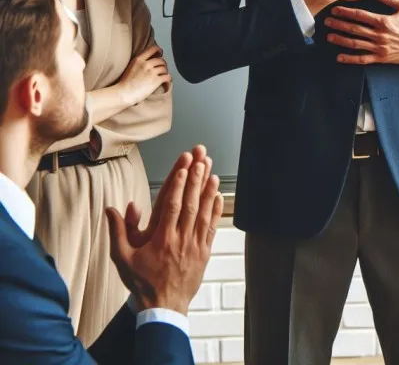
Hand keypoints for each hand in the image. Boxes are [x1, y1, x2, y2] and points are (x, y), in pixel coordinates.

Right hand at [106, 149, 223, 314]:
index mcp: (161, 239)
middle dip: (195, 179)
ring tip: (211, 170)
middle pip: (189, 204)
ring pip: (203, 213)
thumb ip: (118, 232)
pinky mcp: (204, 251)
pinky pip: (211, 227)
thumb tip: (112, 208)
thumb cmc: (142, 282)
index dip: (178, 185)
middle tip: (200, 159)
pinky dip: (215, 210)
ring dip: (207, 190)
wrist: (163, 308)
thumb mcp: (123, 259)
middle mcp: (180, 239)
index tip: (183, 167)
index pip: (171, 207)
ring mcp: (194, 245)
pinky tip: (218, 195)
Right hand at [119, 45, 171, 105]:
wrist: (123, 93)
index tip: (161, 53)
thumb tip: (148, 62)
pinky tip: (166, 84)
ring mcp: (151, 72)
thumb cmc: (124, 84)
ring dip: (165, 73)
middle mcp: (146, 64)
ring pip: (165, 68)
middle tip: (162, 70)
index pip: (153, 49)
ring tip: (163, 78)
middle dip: (163, 65)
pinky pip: (168, 77)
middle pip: (161, 60)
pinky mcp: (156, 80)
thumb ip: (140, 63)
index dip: (159, 51)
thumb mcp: (131, 67)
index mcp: (139, 60)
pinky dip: (168, 80)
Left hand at [325, 0, 398, 64]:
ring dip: (340, 40)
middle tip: (326, 22)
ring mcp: (379, 48)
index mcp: (384, 21)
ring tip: (329, 36)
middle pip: (354, 29)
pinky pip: (363, 59)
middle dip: (339, 24)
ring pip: (355, 44)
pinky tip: (339, 57)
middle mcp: (379, 35)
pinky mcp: (382, 58)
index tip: (335, 10)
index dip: (345, 12)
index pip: (360, 15)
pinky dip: (350, 59)